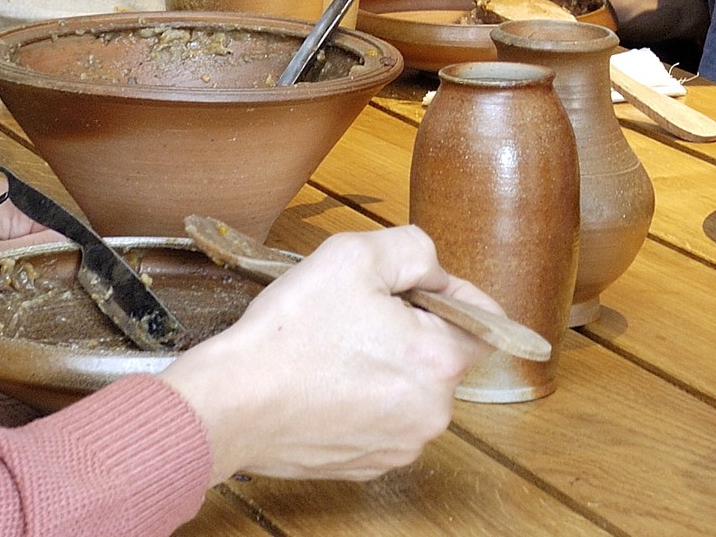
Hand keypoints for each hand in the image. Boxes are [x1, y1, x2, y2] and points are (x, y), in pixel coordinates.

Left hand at [0, 181, 60, 318]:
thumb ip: (30, 256)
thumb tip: (79, 254)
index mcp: (7, 199)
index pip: (64, 232)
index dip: (64, 267)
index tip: (54, 294)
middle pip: (45, 234)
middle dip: (38, 267)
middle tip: (13, 295)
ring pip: (22, 240)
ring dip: (16, 267)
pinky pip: (0, 238)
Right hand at [161, 226, 494, 482]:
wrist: (231, 402)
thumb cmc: (290, 332)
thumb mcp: (355, 254)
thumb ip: (415, 249)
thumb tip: (434, 273)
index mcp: (439, 362)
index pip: (484, 319)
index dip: (446, 291)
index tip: (406, 285)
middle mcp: (430, 413)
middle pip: (442, 353)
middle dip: (409, 327)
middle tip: (356, 311)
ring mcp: (398, 444)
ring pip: (411, 386)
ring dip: (385, 362)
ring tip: (334, 346)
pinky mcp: (367, 465)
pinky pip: (382, 417)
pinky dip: (362, 396)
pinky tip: (324, 378)